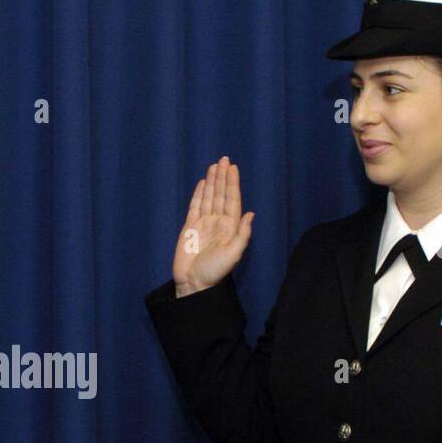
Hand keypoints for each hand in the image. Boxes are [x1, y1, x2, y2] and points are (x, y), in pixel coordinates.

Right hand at [172, 155, 254, 296]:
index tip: (233, 168)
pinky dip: (199, 194)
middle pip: (220, 195)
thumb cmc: (215, 272)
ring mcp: (203, 224)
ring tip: (214, 166)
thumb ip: (242, 234)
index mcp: (230, 227)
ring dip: (212, 182)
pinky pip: (195, 206)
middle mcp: (217, 222)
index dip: (233, 184)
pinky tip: (203, 183)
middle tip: (224, 159)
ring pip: (209, 197)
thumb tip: (251, 213)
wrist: (194, 283)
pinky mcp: (190, 227)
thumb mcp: (233, 254)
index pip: (232, 200)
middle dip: (222, 177)